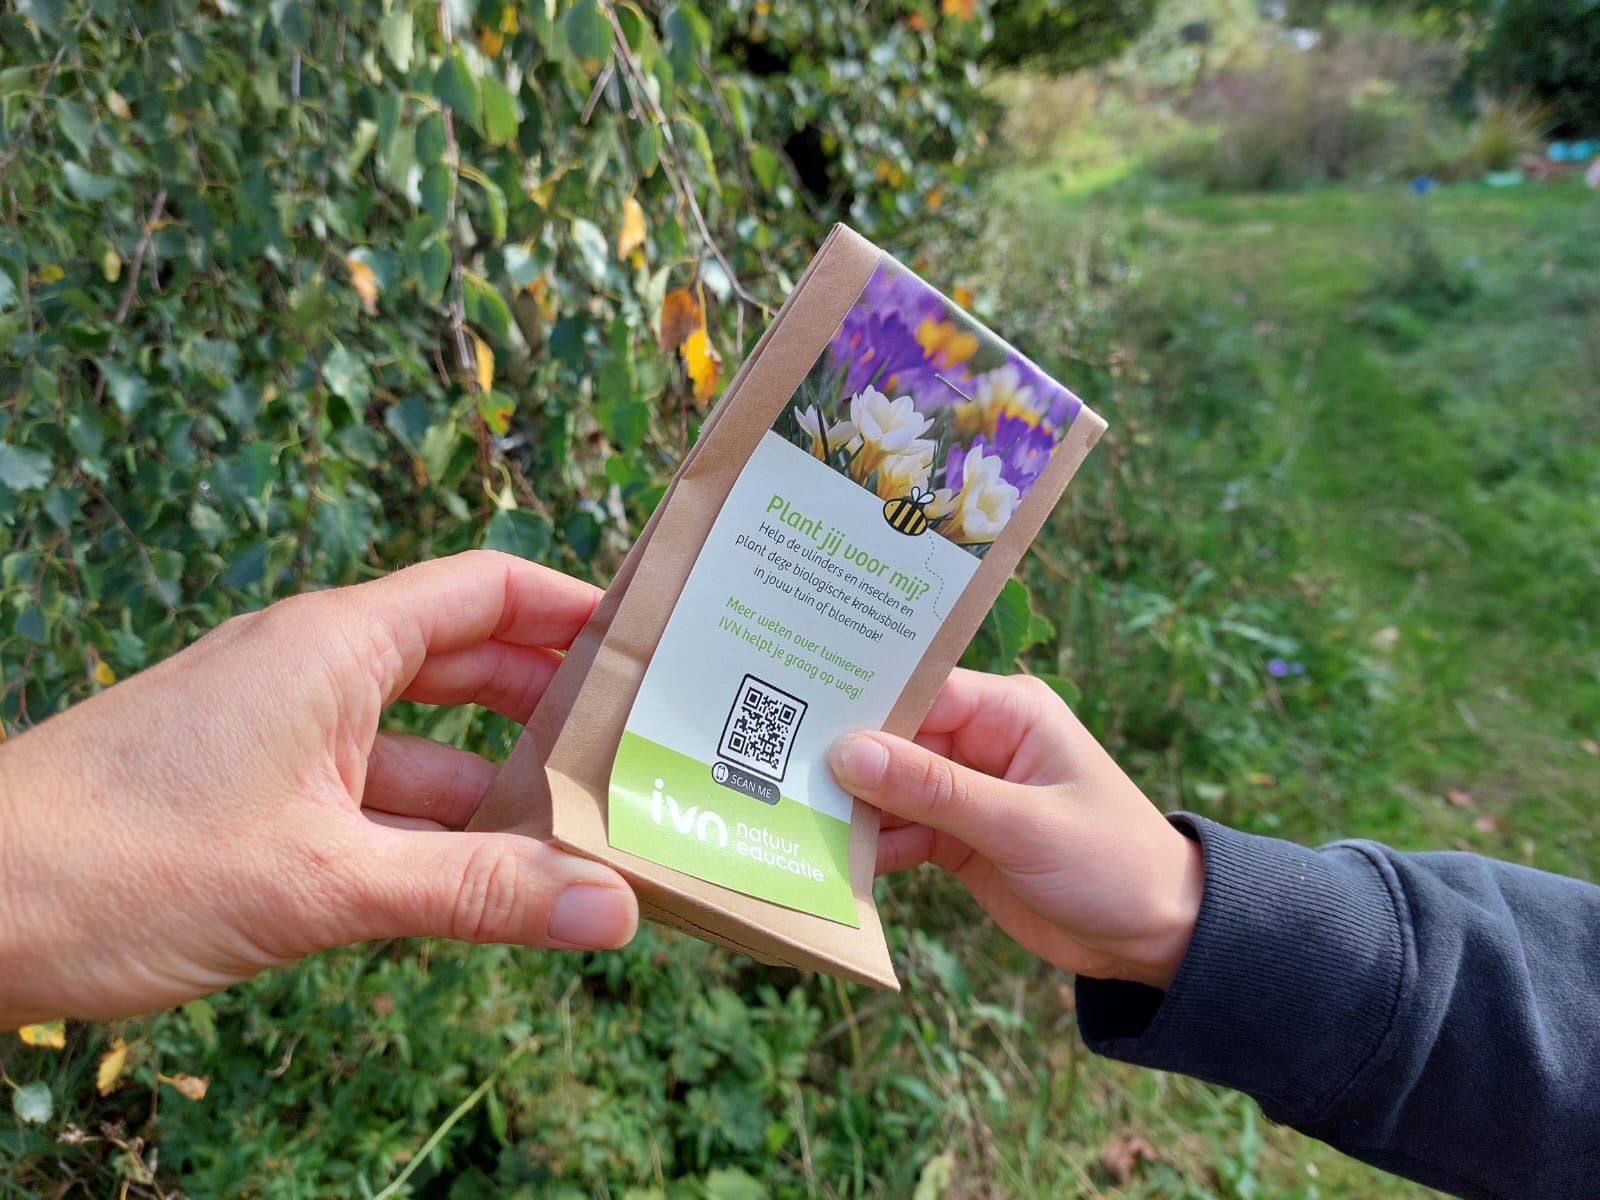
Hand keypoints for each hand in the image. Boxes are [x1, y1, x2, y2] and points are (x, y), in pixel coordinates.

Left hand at [0, 551, 636, 1026]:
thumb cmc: (120, 861)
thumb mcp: (325, 880)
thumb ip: (478, 893)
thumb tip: (611, 910)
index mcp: (334, 644)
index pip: (488, 589)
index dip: (576, 607)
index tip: (653, 643)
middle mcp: (314, 672)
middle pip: (468, 663)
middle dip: (553, 705)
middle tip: (643, 746)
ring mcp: (282, 736)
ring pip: (424, 746)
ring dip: (499, 787)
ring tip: (591, 830)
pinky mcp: (256, 797)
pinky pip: (375, 798)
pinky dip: (436, 832)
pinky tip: (491, 880)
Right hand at [828, 670, 1202, 988]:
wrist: (1157, 937)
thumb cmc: (1111, 863)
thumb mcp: (1023, 825)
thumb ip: (936, 791)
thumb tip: (851, 753)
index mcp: (1008, 712)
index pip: (918, 693)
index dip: (860, 706)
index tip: (796, 717)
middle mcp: (982, 742)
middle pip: (893, 741)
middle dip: (844, 762)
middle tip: (775, 771)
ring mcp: (968, 791)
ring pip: (890, 789)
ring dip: (853, 810)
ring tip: (796, 820)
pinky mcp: (959, 838)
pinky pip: (901, 832)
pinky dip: (874, 847)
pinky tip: (835, 860)